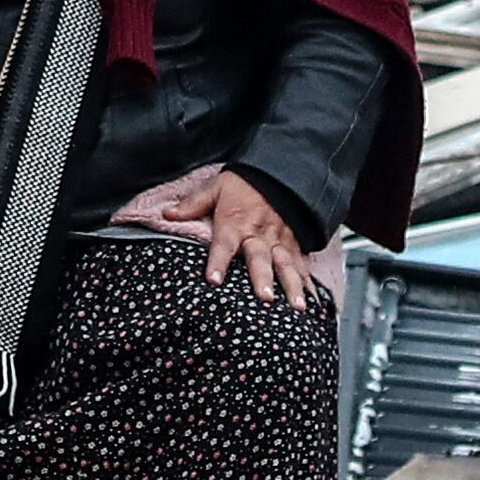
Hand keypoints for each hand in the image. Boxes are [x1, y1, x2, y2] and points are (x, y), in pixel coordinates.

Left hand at [115, 164, 306, 301]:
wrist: (276, 172)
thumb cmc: (242, 184)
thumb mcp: (215, 188)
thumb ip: (193, 204)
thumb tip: (167, 214)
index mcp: (234, 223)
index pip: (224, 245)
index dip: (218, 262)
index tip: (214, 280)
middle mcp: (257, 234)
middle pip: (260, 259)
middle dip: (263, 279)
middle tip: (265, 299)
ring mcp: (278, 240)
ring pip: (286, 265)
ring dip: (292, 286)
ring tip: (297, 307)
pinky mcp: (293, 244)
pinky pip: (301, 265)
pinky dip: (307, 283)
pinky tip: (312, 301)